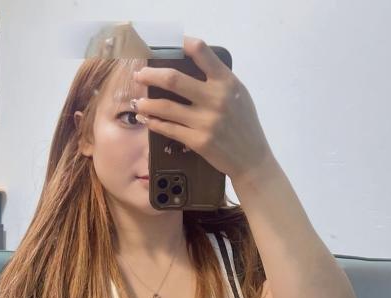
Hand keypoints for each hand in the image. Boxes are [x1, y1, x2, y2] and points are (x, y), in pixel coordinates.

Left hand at [131, 35, 273, 181]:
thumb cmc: (244, 125)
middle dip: (150, 75)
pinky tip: (147, 119)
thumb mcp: (238, 95)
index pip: (200, 51)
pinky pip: (169, 129)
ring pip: (166, 107)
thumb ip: (218, 80)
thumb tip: (188, 65)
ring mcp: (206, 121)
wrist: (252, 160)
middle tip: (140, 76)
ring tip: (138, 102)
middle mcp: (216, 99)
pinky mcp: (198, 141)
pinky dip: (154, 123)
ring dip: (147, 103)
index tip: (163, 45)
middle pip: (173, 79)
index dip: (178, 43)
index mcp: (226, 82)